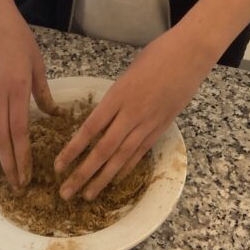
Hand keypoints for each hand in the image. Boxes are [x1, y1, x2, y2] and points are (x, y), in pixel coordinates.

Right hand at [0, 1, 60, 190]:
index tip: (27, 176)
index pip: (19, 132)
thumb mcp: (36, 62)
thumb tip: (52, 114)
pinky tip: (1, 143)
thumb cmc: (16, 36)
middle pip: (2, 139)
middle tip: (17, 186)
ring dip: (1, 153)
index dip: (23, 157)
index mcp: (16, 88)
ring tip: (10, 171)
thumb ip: (43, 91)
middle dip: (9, 165)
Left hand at [54, 27, 214, 201]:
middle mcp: (132, 114)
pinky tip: (116, 180)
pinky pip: (141, 152)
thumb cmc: (158, 54)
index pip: (90, 129)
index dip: (73, 150)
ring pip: (122, 157)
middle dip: (83, 173)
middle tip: (66, 192)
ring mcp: (149, 123)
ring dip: (103, 178)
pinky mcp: (162, 127)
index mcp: (118, 95)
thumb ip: (116, 96)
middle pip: (104, 150)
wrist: (191, 55)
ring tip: (88, 195)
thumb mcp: (128, 72)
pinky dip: (127, 168)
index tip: (58, 166)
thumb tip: (105, 114)